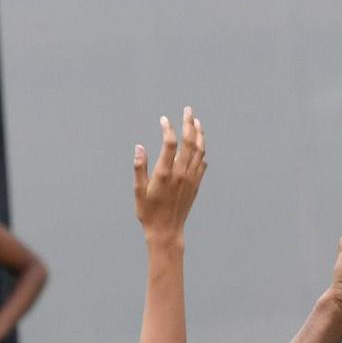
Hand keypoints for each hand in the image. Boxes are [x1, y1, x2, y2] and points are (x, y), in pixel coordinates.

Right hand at [134, 107, 206, 243]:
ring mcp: (191, 180)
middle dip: (189, 124)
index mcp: (165, 174)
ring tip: (197, 123)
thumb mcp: (138, 191)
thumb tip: (139, 147)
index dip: (168, 128)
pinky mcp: (195, 186)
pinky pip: (203, 165)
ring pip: (199, 152)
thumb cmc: (149, 213)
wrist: (167, 232)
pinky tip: (200, 146)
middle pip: (189, 143)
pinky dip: (202, 152)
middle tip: (188, 110)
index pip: (170, 143)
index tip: (164, 120)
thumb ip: (139, 168)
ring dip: (199, 135)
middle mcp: (181, 174)